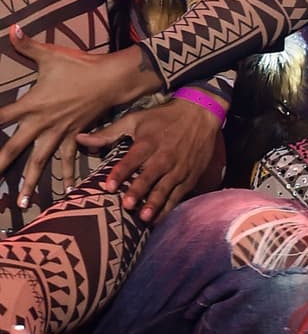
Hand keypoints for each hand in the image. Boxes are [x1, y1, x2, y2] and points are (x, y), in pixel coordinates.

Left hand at [0, 30, 157, 208]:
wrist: (111, 80)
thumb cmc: (79, 66)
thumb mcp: (50, 54)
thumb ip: (27, 44)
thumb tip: (11, 28)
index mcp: (32, 103)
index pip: (1, 116)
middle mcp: (42, 123)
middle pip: (14, 148)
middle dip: (0, 165)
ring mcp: (59, 133)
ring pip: (40, 162)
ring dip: (30, 182)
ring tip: (21, 203)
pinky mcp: (75, 136)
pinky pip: (69, 159)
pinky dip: (68, 175)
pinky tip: (68, 191)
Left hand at [78, 95, 223, 224]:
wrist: (200, 114)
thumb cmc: (163, 117)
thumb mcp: (135, 119)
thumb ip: (108, 133)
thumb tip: (80, 139)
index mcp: (148, 143)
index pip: (131, 160)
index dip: (120, 173)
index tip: (108, 186)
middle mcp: (164, 157)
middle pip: (149, 177)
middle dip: (138, 192)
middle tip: (127, 206)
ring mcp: (178, 168)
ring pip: (165, 189)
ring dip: (154, 204)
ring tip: (144, 218)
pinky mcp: (189, 176)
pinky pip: (178, 195)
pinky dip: (168, 208)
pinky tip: (158, 219)